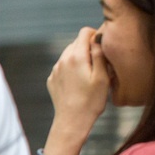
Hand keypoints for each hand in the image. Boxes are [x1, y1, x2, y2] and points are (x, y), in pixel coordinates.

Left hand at [44, 27, 111, 152]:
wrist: (71, 122)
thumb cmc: (91, 102)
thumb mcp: (102, 77)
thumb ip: (99, 54)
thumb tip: (97, 37)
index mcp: (76, 56)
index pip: (85, 32)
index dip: (96, 36)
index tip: (102, 48)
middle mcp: (62, 60)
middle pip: (76, 43)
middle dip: (88, 49)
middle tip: (99, 65)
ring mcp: (55, 70)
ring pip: (69, 55)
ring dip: (80, 59)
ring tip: (89, 76)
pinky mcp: (52, 79)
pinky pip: (63, 67)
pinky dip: (71, 70)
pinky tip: (78, 84)